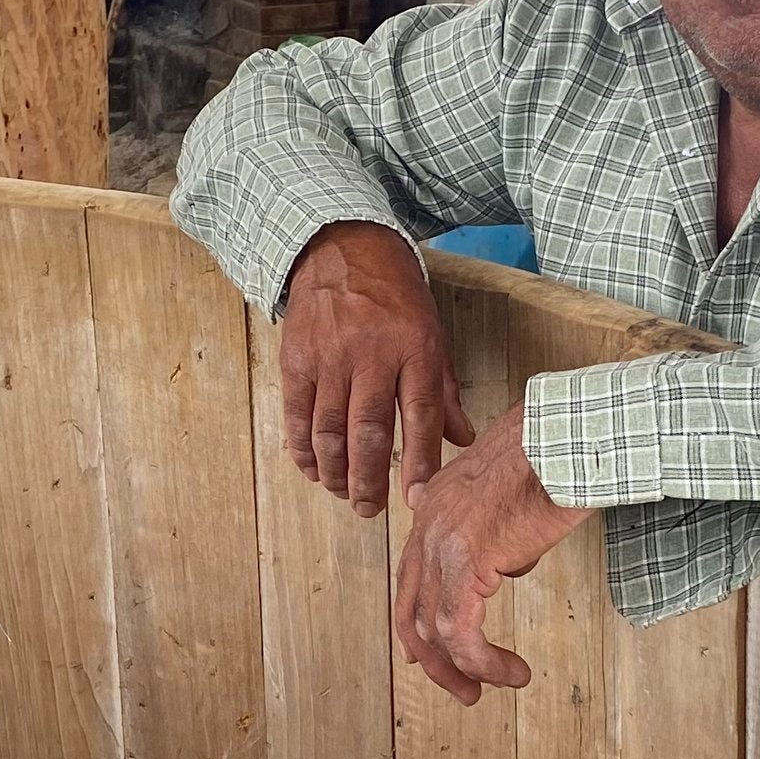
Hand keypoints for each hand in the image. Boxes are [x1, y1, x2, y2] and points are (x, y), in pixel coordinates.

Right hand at [281, 223, 471, 517]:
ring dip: (336, 471)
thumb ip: (443, 391)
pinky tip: (313, 469)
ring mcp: (330, 357)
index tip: (416, 500)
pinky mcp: (297, 358)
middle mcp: (372, 354)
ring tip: (344, 493)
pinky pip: (298, 415)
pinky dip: (303, 449)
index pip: (420, 416)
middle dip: (369, 480)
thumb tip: (462, 440)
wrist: (341, 248)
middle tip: (370, 510)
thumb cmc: (394, 296)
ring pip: (329, 430)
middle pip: (369, 431)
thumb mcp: (430, 334)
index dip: (419, 463)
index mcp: (414, 348)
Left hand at [393, 406, 589, 702]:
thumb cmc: (556, 454)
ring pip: (435, 628)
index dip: (418, 623)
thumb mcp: (512, 491)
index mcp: (437, 506)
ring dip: (466, 668)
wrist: (570, 437)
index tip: (429, 657)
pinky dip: (483, 662)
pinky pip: (461, 630)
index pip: (411, 578)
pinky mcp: (467, 560)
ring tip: (499, 683)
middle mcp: (430, 525)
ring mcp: (443, 543)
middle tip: (462, 688)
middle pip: (411, 610)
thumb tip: (506, 566)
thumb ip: (495, 528)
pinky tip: (511, 672)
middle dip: (435, 660)